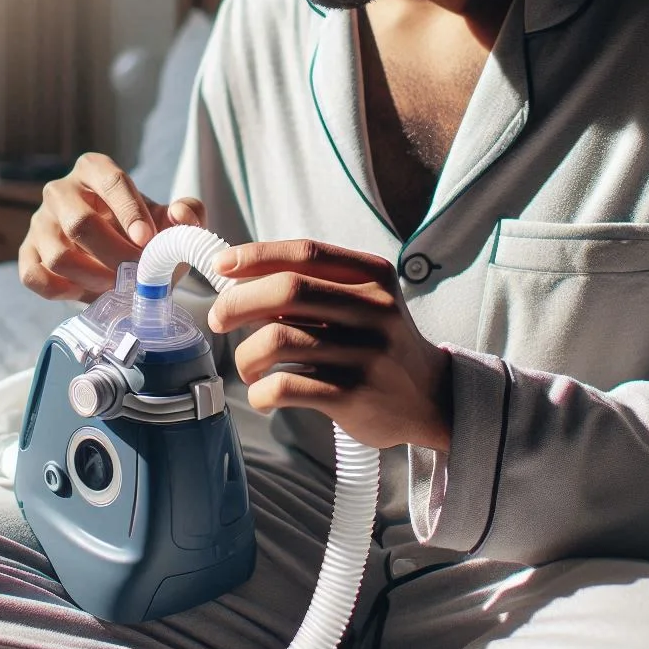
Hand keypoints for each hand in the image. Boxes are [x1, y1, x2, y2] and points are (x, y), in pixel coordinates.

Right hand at [18, 152, 206, 302]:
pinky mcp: (27, 252)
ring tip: (117, 285)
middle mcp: (61, 190)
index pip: (112, 182)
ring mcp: (39, 222)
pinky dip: (63, 291)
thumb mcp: (172, 221)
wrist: (121, 257)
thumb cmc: (146, 232)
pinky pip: (34, 276)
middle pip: (80, 222)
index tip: (147, 241)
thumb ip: (188, 213)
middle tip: (138, 273)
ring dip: (93, 278)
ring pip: (58, 255)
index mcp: (96, 169)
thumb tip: (181, 214)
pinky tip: (87, 293)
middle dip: (114, 254)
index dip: (130, 212)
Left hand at [207, 239, 452, 451]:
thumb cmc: (378, 341)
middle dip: (238, 302)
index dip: (256, 256)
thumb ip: (316, 285)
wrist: (429, 396)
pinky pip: (286, 386)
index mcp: (373, 276)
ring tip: (247, 366)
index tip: (223, 264)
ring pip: (278, 340)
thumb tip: (242, 279)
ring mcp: (365, 353)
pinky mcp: (353, 394)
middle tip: (218, 319)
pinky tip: (262, 393)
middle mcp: (373, 309)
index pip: (306, 253)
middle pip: (287, 290)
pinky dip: (261, 391)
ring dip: (246, 354)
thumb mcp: (364, 299)